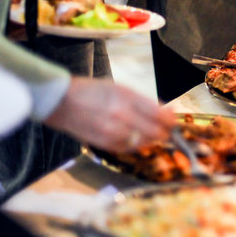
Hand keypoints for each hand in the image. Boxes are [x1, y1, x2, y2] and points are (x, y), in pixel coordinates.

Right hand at [44, 78, 174, 152]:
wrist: (61, 102)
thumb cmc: (93, 92)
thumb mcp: (121, 89)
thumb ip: (144, 101)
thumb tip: (167, 111)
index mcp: (127, 97)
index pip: (161, 115)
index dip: (172, 120)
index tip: (174, 120)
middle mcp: (121, 116)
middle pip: (157, 132)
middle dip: (166, 131)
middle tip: (167, 129)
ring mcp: (113, 132)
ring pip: (145, 142)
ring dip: (152, 138)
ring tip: (152, 132)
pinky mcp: (105, 144)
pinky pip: (130, 148)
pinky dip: (137, 144)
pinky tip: (136, 137)